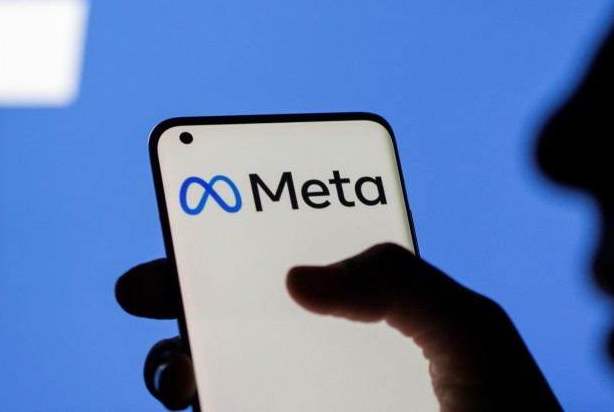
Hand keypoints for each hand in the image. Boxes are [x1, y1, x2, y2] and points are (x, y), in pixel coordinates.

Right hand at [115, 243, 560, 410]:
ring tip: (175, 361)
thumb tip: (298, 279)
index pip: (299, 261)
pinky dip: (199, 404)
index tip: (198, 219)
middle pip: (243, 316)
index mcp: (376, 314)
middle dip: (186, 294)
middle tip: (144, 287)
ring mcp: (312, 403)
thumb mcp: (469, 329)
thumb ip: (399, 281)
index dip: (243, 236)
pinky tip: (196, 398)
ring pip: (223, 376)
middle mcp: (335, 358)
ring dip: (179, 360)